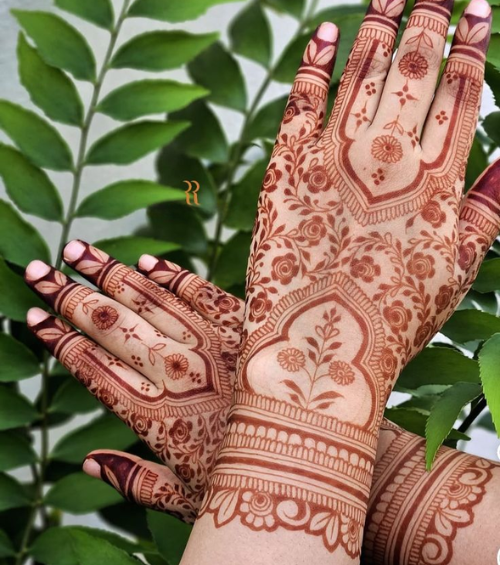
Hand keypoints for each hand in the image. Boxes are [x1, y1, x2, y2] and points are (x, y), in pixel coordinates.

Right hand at [24, 240, 243, 519]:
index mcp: (157, 416)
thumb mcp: (188, 498)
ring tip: (75, 249)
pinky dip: (170, 275)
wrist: (323, 454)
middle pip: (111, 325)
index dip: (59, 339)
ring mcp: (212, 342)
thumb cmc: (254, 482)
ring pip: (148, 299)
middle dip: (69, 295)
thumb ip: (136, 481)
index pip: (93, 367)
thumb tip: (90, 464)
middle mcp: (178, 372)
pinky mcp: (243, 322)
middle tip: (36, 270)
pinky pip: (199, 290)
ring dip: (108, 272)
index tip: (34, 315)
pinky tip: (144, 261)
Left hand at [197, 0, 498, 556]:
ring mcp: (334, 157)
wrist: (321, 345)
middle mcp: (391, 157)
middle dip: (433, 11)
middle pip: (418, 66)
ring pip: (365, 70)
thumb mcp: (459, 269)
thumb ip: (491, 208)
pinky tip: (329, 29)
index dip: (472, 45)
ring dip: (383, 18)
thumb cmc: (394, 316)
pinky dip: (316, 61)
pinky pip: (302, 99)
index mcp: (438, 180)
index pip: (462, 93)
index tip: (479, 6)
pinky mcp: (287, 167)